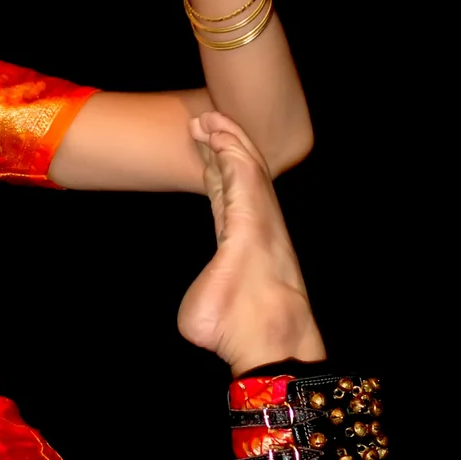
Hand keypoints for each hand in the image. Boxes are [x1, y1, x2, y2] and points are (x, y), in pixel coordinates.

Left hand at [176, 112, 323, 374]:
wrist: (262, 342)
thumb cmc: (235, 332)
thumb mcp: (204, 308)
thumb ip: (202, 296)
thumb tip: (198, 312)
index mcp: (239, 246)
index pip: (226, 199)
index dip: (216, 172)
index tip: (205, 149)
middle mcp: (253, 229)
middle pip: (236, 178)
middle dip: (221, 148)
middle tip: (203, 121)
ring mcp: (258, 222)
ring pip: (243, 170)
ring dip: (227, 141)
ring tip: (209, 117)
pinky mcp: (254, 219)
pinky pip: (243, 175)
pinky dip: (231, 150)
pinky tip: (219, 131)